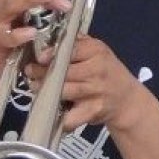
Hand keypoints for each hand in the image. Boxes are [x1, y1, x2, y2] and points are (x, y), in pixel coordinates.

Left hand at [25, 35, 141, 131]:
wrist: (127, 99)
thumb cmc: (106, 72)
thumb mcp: (98, 51)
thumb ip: (77, 44)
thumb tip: (47, 40)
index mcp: (97, 51)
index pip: (70, 50)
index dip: (51, 54)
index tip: (38, 58)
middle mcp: (98, 70)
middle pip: (62, 72)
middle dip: (40, 74)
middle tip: (30, 74)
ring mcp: (96, 91)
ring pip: (61, 92)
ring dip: (44, 92)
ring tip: (37, 89)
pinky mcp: (93, 110)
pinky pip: (70, 116)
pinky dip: (59, 118)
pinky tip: (51, 114)